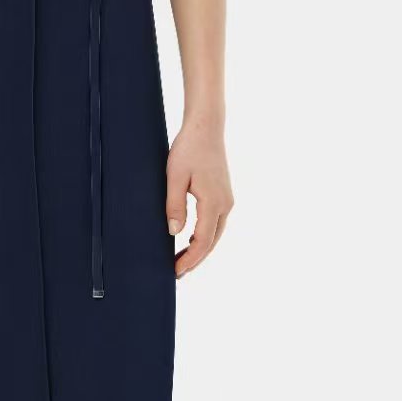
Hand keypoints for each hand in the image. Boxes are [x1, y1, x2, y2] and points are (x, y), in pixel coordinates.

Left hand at [165, 122, 233, 279]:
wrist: (206, 128)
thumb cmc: (188, 149)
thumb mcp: (175, 176)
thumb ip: (174, 204)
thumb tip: (174, 233)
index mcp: (214, 202)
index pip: (203, 241)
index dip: (190, 259)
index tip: (176, 271)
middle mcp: (225, 204)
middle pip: (211, 242)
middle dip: (195, 259)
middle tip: (177, 272)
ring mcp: (227, 200)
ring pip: (215, 234)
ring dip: (200, 248)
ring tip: (182, 260)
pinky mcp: (224, 194)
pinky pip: (216, 223)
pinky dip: (205, 236)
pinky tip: (192, 239)